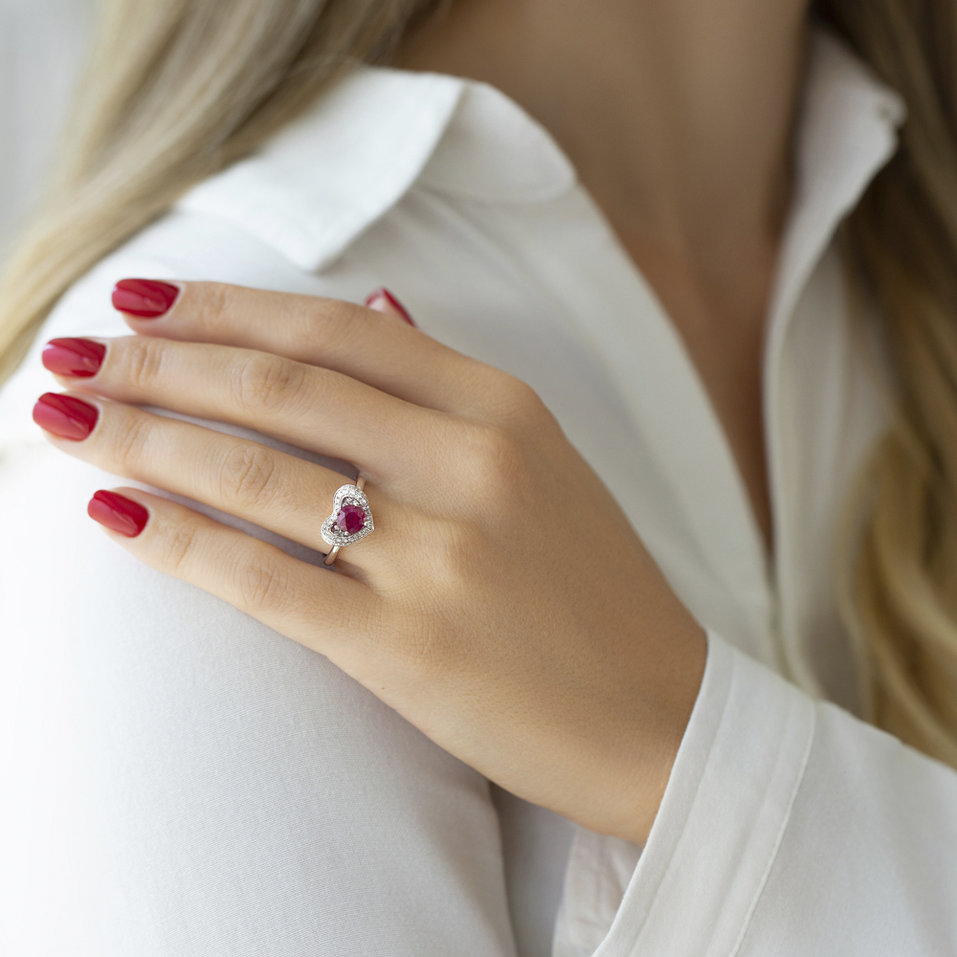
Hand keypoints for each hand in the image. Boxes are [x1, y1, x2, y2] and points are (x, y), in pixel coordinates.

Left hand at [34, 279, 707, 845]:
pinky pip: (264, 578)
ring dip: (143, 439)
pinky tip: (114, 518)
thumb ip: (450, 388)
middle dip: (159, 364)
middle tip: (74, 356)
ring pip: (256, 473)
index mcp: (503, 408)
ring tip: (65, 421)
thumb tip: (377, 309)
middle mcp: (469, 465)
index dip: (225, 308)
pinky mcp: (405, 645)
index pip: (334, 330)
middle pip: (280, 387)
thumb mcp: (544, 461)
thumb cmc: (595, 589)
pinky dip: (177, 542)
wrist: (659, 716)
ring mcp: (438, 555)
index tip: (142, 302)